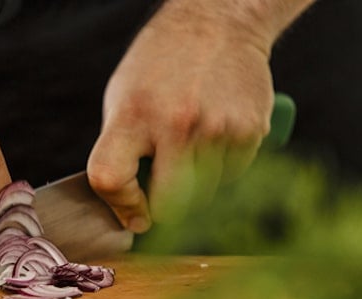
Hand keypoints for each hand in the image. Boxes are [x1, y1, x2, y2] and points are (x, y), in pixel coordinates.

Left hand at [87, 1, 275, 231]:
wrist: (218, 22)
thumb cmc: (160, 66)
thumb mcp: (122, 99)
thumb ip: (120, 150)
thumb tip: (126, 208)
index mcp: (132, 116)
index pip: (111, 179)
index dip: (120, 205)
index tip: (133, 213)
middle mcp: (176, 125)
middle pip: (169, 204)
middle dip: (164, 208)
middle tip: (164, 194)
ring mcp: (217, 130)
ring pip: (205, 195)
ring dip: (196, 186)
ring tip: (191, 149)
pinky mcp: (250, 131)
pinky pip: (233, 176)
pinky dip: (222, 169)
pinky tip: (214, 138)